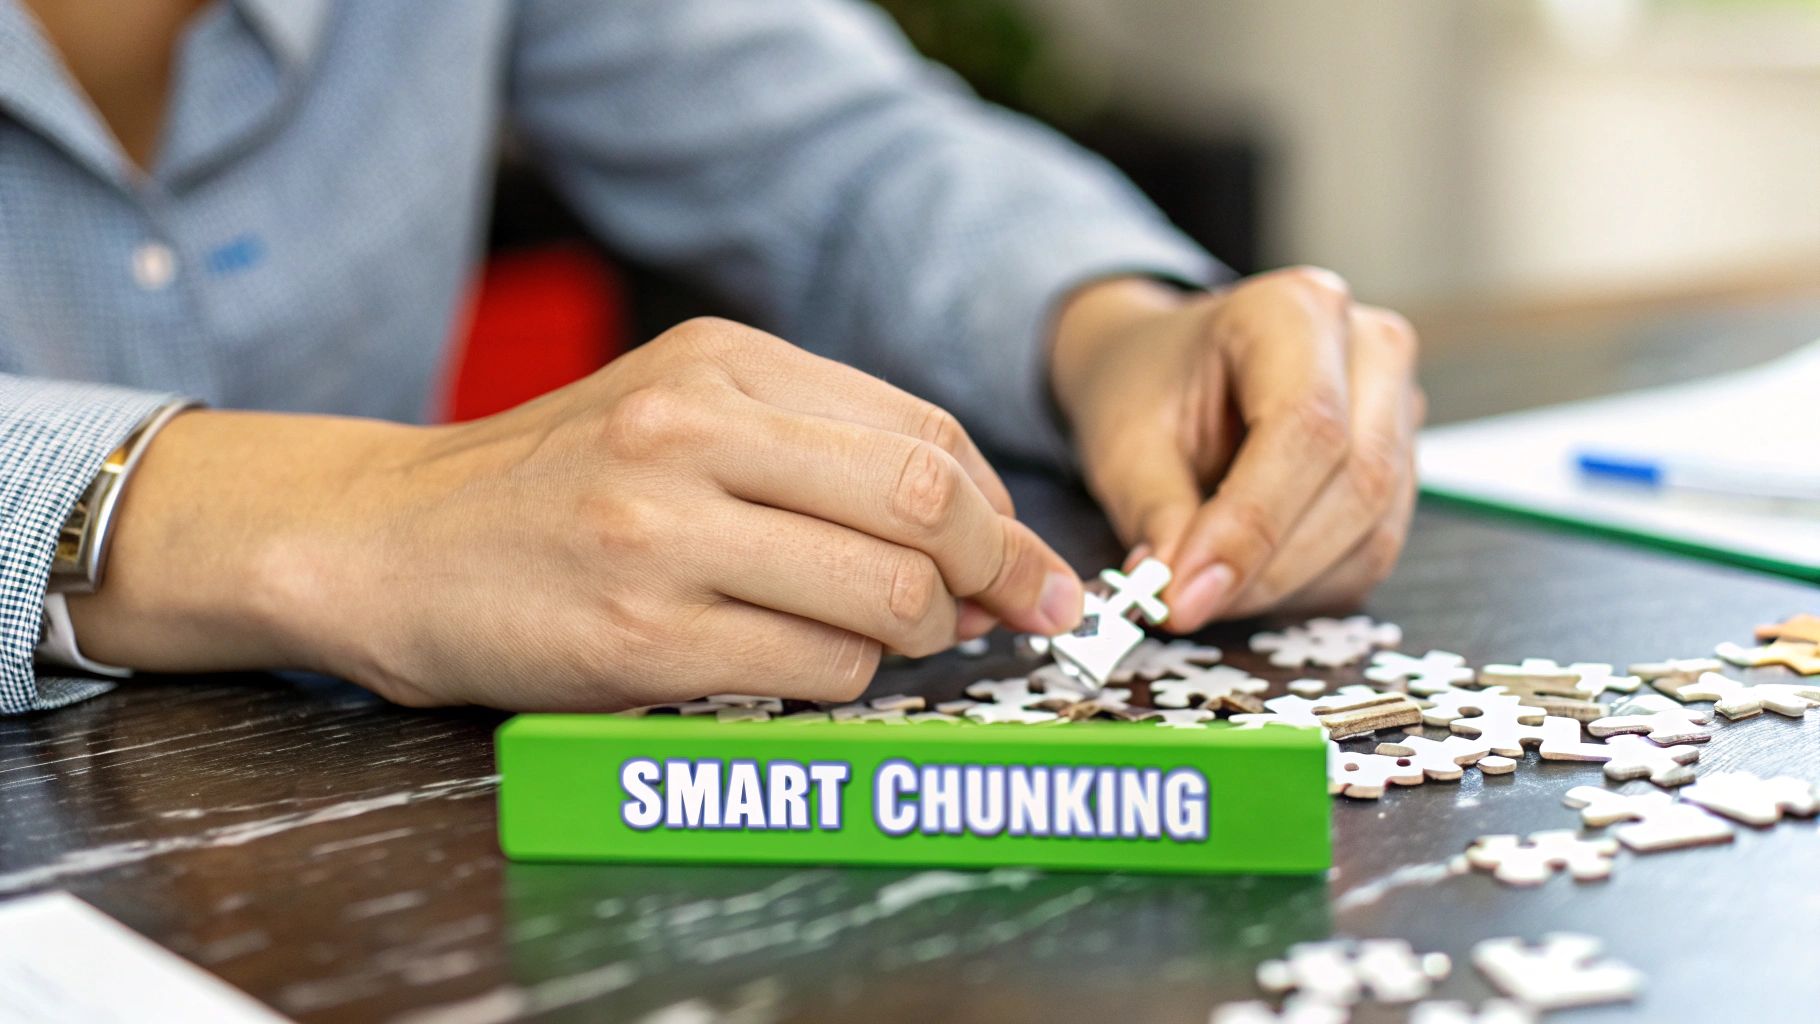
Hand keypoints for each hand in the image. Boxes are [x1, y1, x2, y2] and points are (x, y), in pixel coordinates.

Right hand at [70, 318, 1082, 709]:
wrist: (392, 541)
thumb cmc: (554, 484)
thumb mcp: (681, 411)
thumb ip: (820, 450)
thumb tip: (976, 537)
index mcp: (721, 363)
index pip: (923, 434)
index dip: (1002, 511)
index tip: (1032, 565)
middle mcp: (696, 433)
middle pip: (925, 506)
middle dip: (998, 573)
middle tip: (1016, 614)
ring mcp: (664, 534)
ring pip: (883, 595)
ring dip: (916, 635)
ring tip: (887, 639)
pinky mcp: (638, 635)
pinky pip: (815, 667)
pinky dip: (843, 676)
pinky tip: (805, 662)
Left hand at [1050, 269, 1423, 630]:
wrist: (1166, 371)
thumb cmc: (1146, 389)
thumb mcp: (1123, 446)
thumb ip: (1155, 516)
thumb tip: (1179, 593)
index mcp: (1295, 310)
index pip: (1305, 427)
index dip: (1250, 525)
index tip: (1185, 593)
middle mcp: (1369, 348)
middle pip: (1356, 479)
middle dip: (1268, 566)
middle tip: (1188, 605)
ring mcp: (1398, 405)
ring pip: (1374, 527)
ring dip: (1288, 583)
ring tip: (1207, 591)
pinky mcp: (1403, 463)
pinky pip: (1374, 548)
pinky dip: (1308, 585)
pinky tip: (1248, 580)